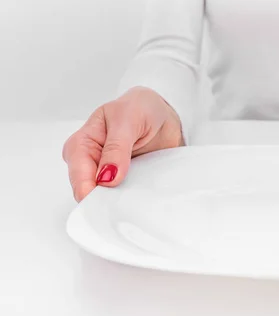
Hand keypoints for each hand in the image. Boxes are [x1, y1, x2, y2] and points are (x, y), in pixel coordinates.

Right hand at [62, 86, 183, 201]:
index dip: (90, 190)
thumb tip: (106, 177)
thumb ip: (116, 148)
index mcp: (81, 144)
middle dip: (104, 200)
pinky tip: (139, 200)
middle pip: (89, 191)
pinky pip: (124, 198)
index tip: (107, 199)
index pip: (79, 174)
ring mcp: (107, 175)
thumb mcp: (127, 119)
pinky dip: (131, 200)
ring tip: (133, 203)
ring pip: (106, 199)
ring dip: (119, 202)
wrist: (161, 113)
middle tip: (121, 207)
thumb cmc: (139, 108)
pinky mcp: (124, 182)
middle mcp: (89, 162)